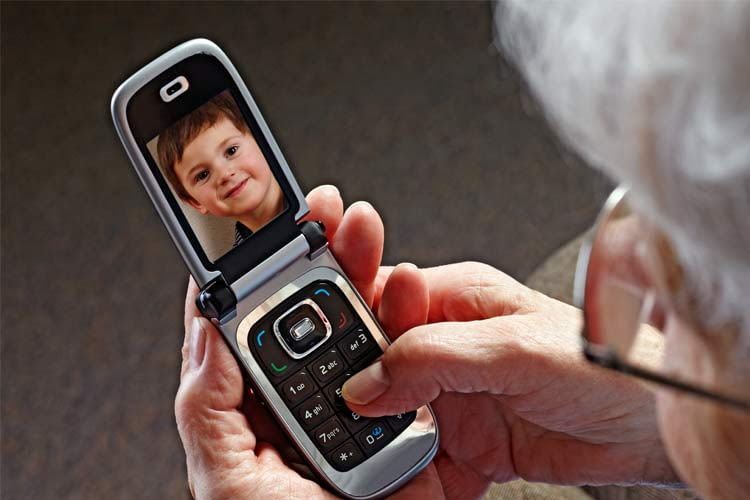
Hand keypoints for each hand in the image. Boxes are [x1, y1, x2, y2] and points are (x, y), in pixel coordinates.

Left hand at [174, 185, 442, 498]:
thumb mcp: (228, 485)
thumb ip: (208, 410)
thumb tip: (206, 333)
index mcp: (255, 410)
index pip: (249, 327)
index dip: (254, 273)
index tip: (265, 229)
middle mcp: (307, 400)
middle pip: (309, 315)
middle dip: (320, 258)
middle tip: (328, 217)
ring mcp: (357, 406)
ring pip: (362, 328)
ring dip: (369, 280)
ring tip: (370, 244)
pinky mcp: (402, 420)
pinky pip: (408, 363)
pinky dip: (411, 326)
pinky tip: (409, 296)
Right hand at [344, 262, 680, 497]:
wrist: (648, 426)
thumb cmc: (601, 361)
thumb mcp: (512, 348)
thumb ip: (433, 357)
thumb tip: (367, 380)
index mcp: (454, 299)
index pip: (378, 301)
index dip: (345, 324)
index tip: (320, 355)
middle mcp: (447, 345)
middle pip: (375, 363)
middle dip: (354, 391)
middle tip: (339, 415)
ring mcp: (453, 394)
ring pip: (390, 415)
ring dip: (378, 439)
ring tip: (368, 457)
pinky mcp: (466, 437)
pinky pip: (419, 457)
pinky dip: (408, 475)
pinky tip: (406, 483)